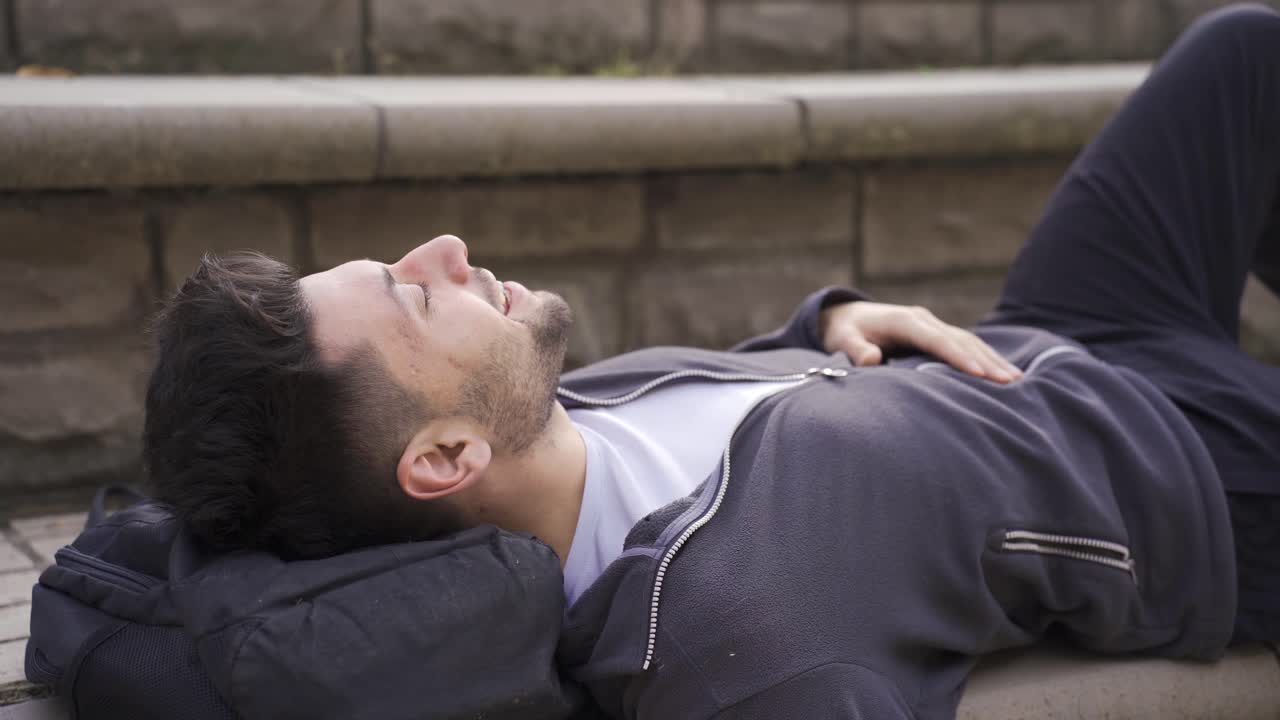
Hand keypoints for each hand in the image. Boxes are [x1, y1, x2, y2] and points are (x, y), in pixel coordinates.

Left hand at [819, 301, 1022, 383]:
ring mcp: (933, 326)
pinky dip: (985, 358)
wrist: (846, 317)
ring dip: (993, 360)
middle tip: (1011, 382)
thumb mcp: (841, 340)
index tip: (979, 374)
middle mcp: (924, 320)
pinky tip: (1004, 374)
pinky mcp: (937, 335)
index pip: (936, 339)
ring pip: (969, 341)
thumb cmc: (844, 332)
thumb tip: (872, 360)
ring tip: (1017, 381)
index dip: (958, 356)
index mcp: (904, 321)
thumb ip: (855, 350)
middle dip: (986, 361)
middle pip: (960, 340)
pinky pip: (966, 345)